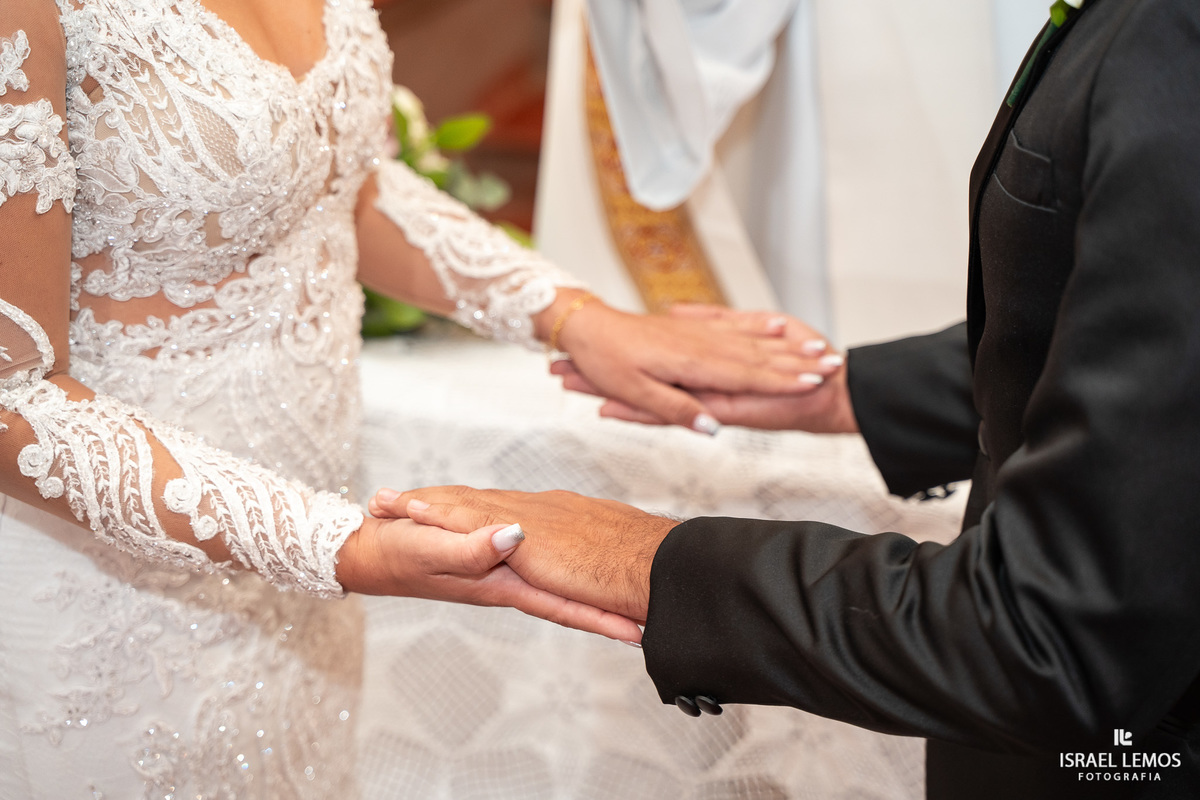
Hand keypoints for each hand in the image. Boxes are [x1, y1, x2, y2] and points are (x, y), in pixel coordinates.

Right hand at [369, 487, 674, 622]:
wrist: (366, 551)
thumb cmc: (394, 554)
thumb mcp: (429, 547)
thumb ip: (470, 545)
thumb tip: (516, 536)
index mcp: (499, 582)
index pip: (561, 605)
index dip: (601, 620)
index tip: (640, 634)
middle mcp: (507, 578)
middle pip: (569, 598)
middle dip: (610, 612)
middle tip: (654, 619)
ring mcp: (503, 565)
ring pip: (558, 581)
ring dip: (593, 595)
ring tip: (632, 602)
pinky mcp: (494, 546)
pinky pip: (541, 560)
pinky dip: (568, 569)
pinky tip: (581, 561)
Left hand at [536, 294, 841, 432]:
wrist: (584, 323)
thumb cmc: (606, 355)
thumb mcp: (636, 389)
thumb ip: (676, 408)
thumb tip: (708, 428)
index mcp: (693, 361)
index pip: (750, 372)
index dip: (785, 377)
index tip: (817, 381)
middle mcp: (702, 345)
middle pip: (758, 355)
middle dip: (796, 362)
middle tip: (833, 365)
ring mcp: (698, 334)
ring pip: (750, 340)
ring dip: (785, 347)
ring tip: (820, 350)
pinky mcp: (689, 328)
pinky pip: (733, 325)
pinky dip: (759, 328)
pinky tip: (778, 325)